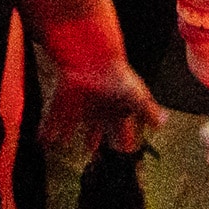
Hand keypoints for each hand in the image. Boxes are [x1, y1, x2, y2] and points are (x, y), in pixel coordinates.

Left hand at [43, 54, 164, 159]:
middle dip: (94, 138)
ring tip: (61, 144)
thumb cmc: (117, 76)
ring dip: (66, 134)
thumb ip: (148, 110)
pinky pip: (53, 119)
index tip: (122, 150)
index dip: (121, 141)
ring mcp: (78, 105)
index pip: (120, 130)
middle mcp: (96, 109)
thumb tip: (165, 123)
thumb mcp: (136, 95)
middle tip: (90, 149)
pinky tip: (43, 141)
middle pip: (95, 127)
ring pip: (72, 124)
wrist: (91, 58)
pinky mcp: (62, 101)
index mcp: (116, 110)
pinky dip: (48, 130)